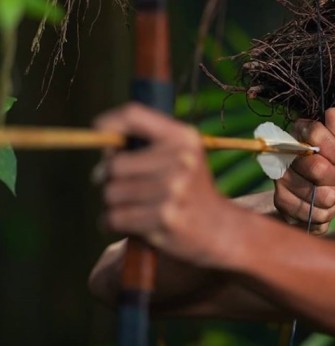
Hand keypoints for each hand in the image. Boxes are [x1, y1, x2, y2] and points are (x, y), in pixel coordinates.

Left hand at [94, 102, 234, 266]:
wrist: (223, 231)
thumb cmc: (191, 191)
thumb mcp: (181, 156)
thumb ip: (145, 142)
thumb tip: (100, 143)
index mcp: (185, 138)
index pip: (133, 115)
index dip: (108, 123)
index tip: (99, 133)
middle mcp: (181, 160)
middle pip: (113, 164)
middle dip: (110, 179)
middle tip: (129, 188)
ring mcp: (173, 190)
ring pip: (110, 193)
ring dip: (115, 204)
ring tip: (138, 208)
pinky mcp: (164, 218)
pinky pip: (114, 217)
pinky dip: (113, 224)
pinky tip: (134, 225)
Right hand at [275, 107, 334, 234]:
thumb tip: (333, 113)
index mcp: (301, 132)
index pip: (315, 132)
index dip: (334, 149)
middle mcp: (284, 152)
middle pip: (314, 166)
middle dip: (334, 178)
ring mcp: (279, 176)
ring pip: (309, 192)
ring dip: (329, 199)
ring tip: (332, 196)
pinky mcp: (279, 199)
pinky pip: (301, 210)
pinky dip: (320, 214)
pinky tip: (324, 209)